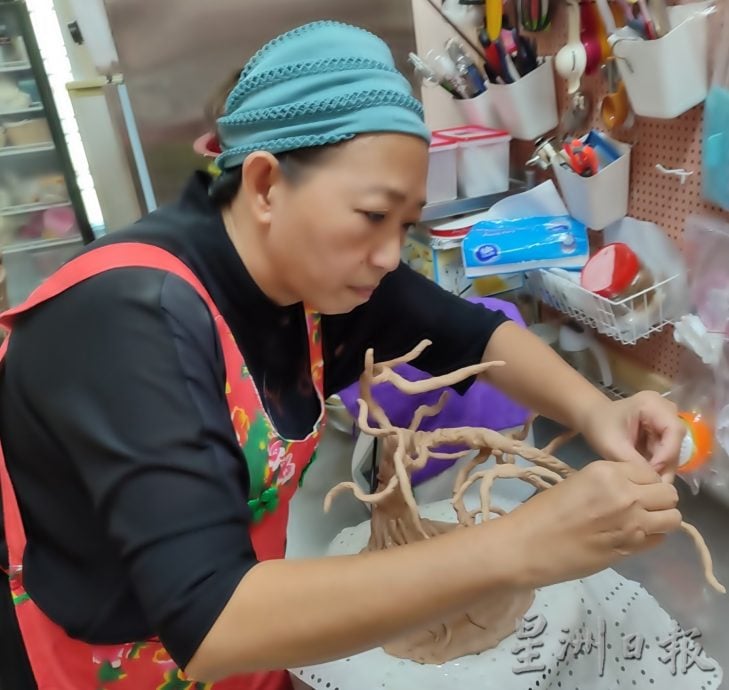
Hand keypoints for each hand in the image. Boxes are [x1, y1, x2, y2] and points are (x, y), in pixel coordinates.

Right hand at [510, 460, 681, 587]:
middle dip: (659, 500)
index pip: (649, 472)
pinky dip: (652, 538)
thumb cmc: (541, 512)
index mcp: (607, 472)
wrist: (527, 546)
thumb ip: (608, 484)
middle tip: (641, 507)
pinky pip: (660, 539)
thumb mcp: (576, 483)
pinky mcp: (632, 549)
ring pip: (672, 517)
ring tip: (641, 523)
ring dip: (661, 519)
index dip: (645, 482)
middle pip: (668, 494)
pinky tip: (631, 538)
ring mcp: (632, 523)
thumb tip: (632, 490)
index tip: (634, 490)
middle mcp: (625, 494)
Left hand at [578, 391, 684, 482]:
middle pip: (676, 441)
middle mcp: (665, 409)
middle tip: (654, 485)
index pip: (674, 430)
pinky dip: (658, 464)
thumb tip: (656, 483)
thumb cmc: (599, 427)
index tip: (653, 473)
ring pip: (673, 449)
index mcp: (652, 404)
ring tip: (649, 482)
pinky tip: (647, 475)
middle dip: (665, 464)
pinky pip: (667, 452)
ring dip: (662, 467)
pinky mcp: (662, 432)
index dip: (667, 454)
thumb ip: (635, 462)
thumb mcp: (612, 446)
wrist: (592, 420)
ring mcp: (665, 420)